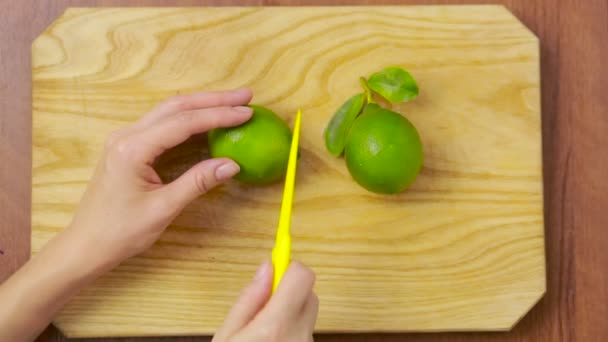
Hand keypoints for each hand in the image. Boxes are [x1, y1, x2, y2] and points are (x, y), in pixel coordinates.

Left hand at [67, 88, 253, 269]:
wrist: (86, 244)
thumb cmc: (121, 232)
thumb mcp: (163, 209)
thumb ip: (198, 182)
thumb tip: (232, 164)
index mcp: (133, 148)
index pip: (183, 122)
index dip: (218, 115)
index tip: (246, 113)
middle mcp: (127, 135)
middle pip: (176, 106)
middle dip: (213, 100)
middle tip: (246, 97)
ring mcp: (126, 138)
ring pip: (169, 111)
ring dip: (202, 105)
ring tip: (232, 103)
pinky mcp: (129, 146)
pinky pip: (163, 123)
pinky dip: (189, 118)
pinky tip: (207, 119)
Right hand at [213, 261, 317, 341]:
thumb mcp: (227, 335)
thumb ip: (249, 299)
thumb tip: (267, 267)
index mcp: (277, 326)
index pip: (302, 276)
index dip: (288, 267)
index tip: (275, 264)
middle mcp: (299, 335)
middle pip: (308, 292)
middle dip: (288, 291)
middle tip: (263, 303)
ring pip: (306, 313)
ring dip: (290, 312)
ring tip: (264, 330)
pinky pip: (304, 329)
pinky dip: (292, 328)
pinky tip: (272, 340)